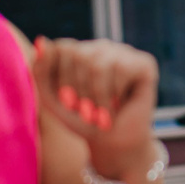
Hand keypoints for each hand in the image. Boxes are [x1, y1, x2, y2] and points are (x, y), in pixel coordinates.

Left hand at [32, 37, 158, 178]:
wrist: (113, 143)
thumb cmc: (82, 119)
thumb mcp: (51, 99)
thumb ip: (40, 69)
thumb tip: (41, 40)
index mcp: (78, 51)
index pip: (62, 47)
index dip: (62, 80)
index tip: (68, 103)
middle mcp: (101, 47)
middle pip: (79, 54)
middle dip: (79, 90)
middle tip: (87, 110)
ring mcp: (123, 53)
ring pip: (99, 64)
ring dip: (97, 97)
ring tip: (102, 112)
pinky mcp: (144, 63)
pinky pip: (122, 68)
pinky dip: (115, 94)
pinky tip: (118, 104)